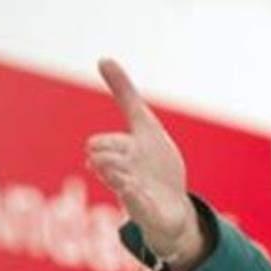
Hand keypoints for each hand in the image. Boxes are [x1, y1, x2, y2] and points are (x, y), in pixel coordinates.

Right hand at [86, 58, 205, 269]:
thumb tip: (103, 58)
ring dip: (118, 176)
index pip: (99, 145)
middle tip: (121, 162)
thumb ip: (124, 94)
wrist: (173, 206)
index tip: (98, 150)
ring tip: (128, 178)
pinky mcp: (149, 212)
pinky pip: (139, 206)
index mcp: (119, 156)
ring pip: (118, 182)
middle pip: (105, 160)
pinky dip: (136, 197)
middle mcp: (123, 176)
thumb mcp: (144, 124)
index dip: (106, 143)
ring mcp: (135, 195)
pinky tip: (137, 190)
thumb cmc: (155, 163)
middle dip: (111, 156)